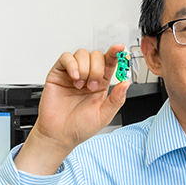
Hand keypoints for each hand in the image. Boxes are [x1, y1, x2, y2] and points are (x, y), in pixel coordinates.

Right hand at [16, 44, 129, 174]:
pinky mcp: (58, 73)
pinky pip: (66, 57)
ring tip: (80, 85)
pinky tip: (74, 78)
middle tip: (92, 86)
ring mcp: (72, 73)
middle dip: (97, 69)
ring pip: (82, 54)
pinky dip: (72, 64)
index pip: (110, 63)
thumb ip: (117, 99)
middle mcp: (88, 76)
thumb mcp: (104, 115)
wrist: (59, 135)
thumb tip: (126, 83)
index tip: (120, 49)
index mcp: (101, 84)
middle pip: (96, 55)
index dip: (115, 54)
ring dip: (85, 68)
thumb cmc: (80, 127)